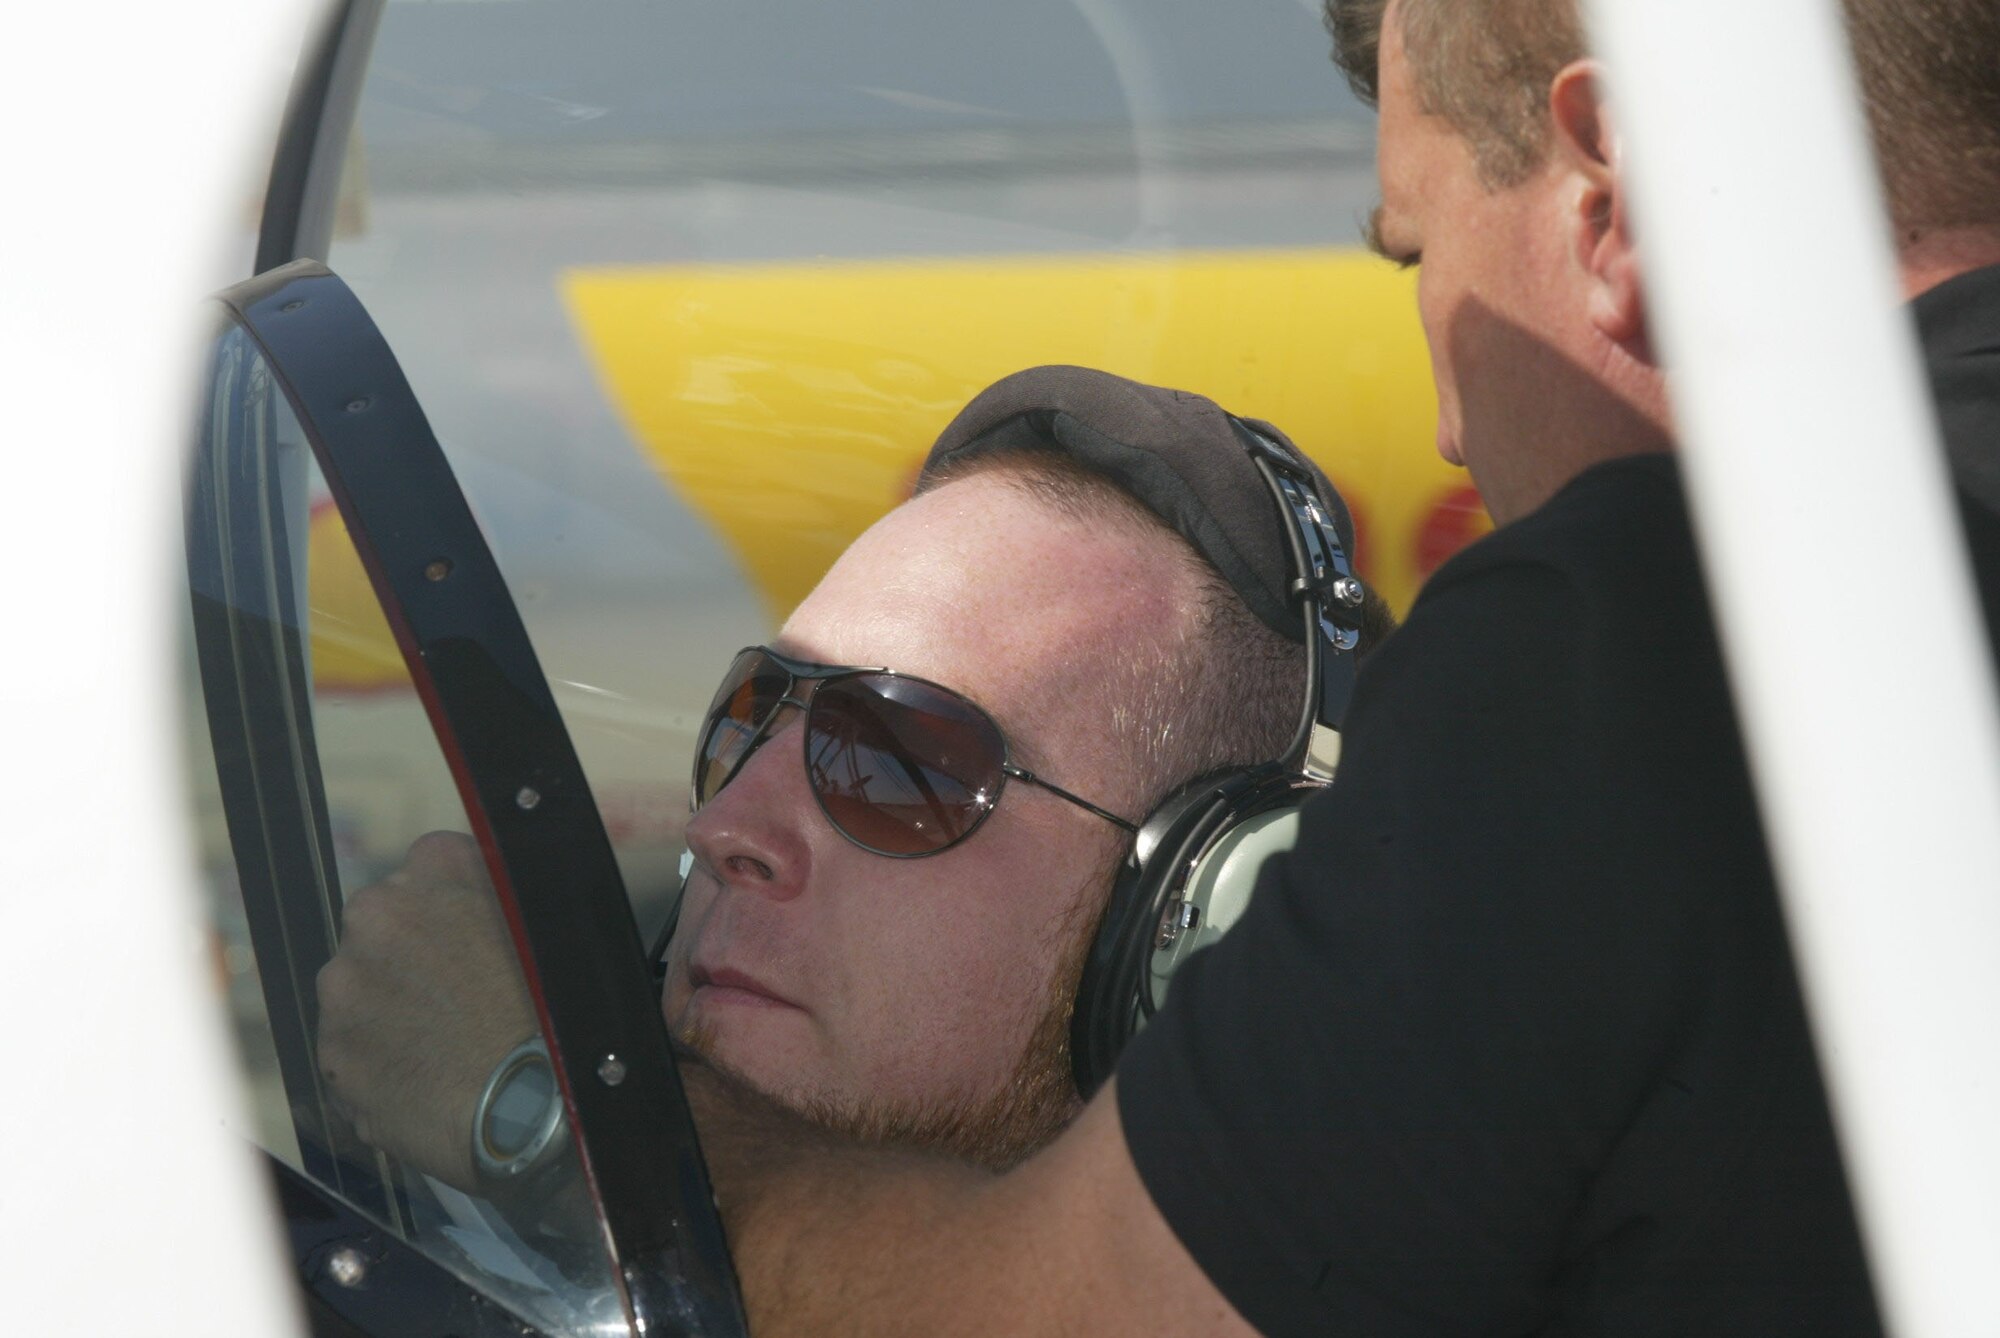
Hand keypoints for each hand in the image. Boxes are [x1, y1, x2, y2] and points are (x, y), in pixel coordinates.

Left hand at [316, 830, 536, 1190]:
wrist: (532, 1106)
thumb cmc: (551, 1009)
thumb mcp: (547, 917)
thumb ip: (498, 885)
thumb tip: (486, 875)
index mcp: (432, 870)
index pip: (430, 871)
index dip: (453, 911)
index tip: (472, 941)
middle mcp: (375, 917)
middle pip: (386, 931)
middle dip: (412, 960)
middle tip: (461, 1000)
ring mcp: (345, 987)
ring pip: (364, 992)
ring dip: (393, 1012)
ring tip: (448, 1047)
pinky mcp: (332, 1053)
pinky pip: (356, 1052)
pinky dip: (383, 1064)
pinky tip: (429, 1079)